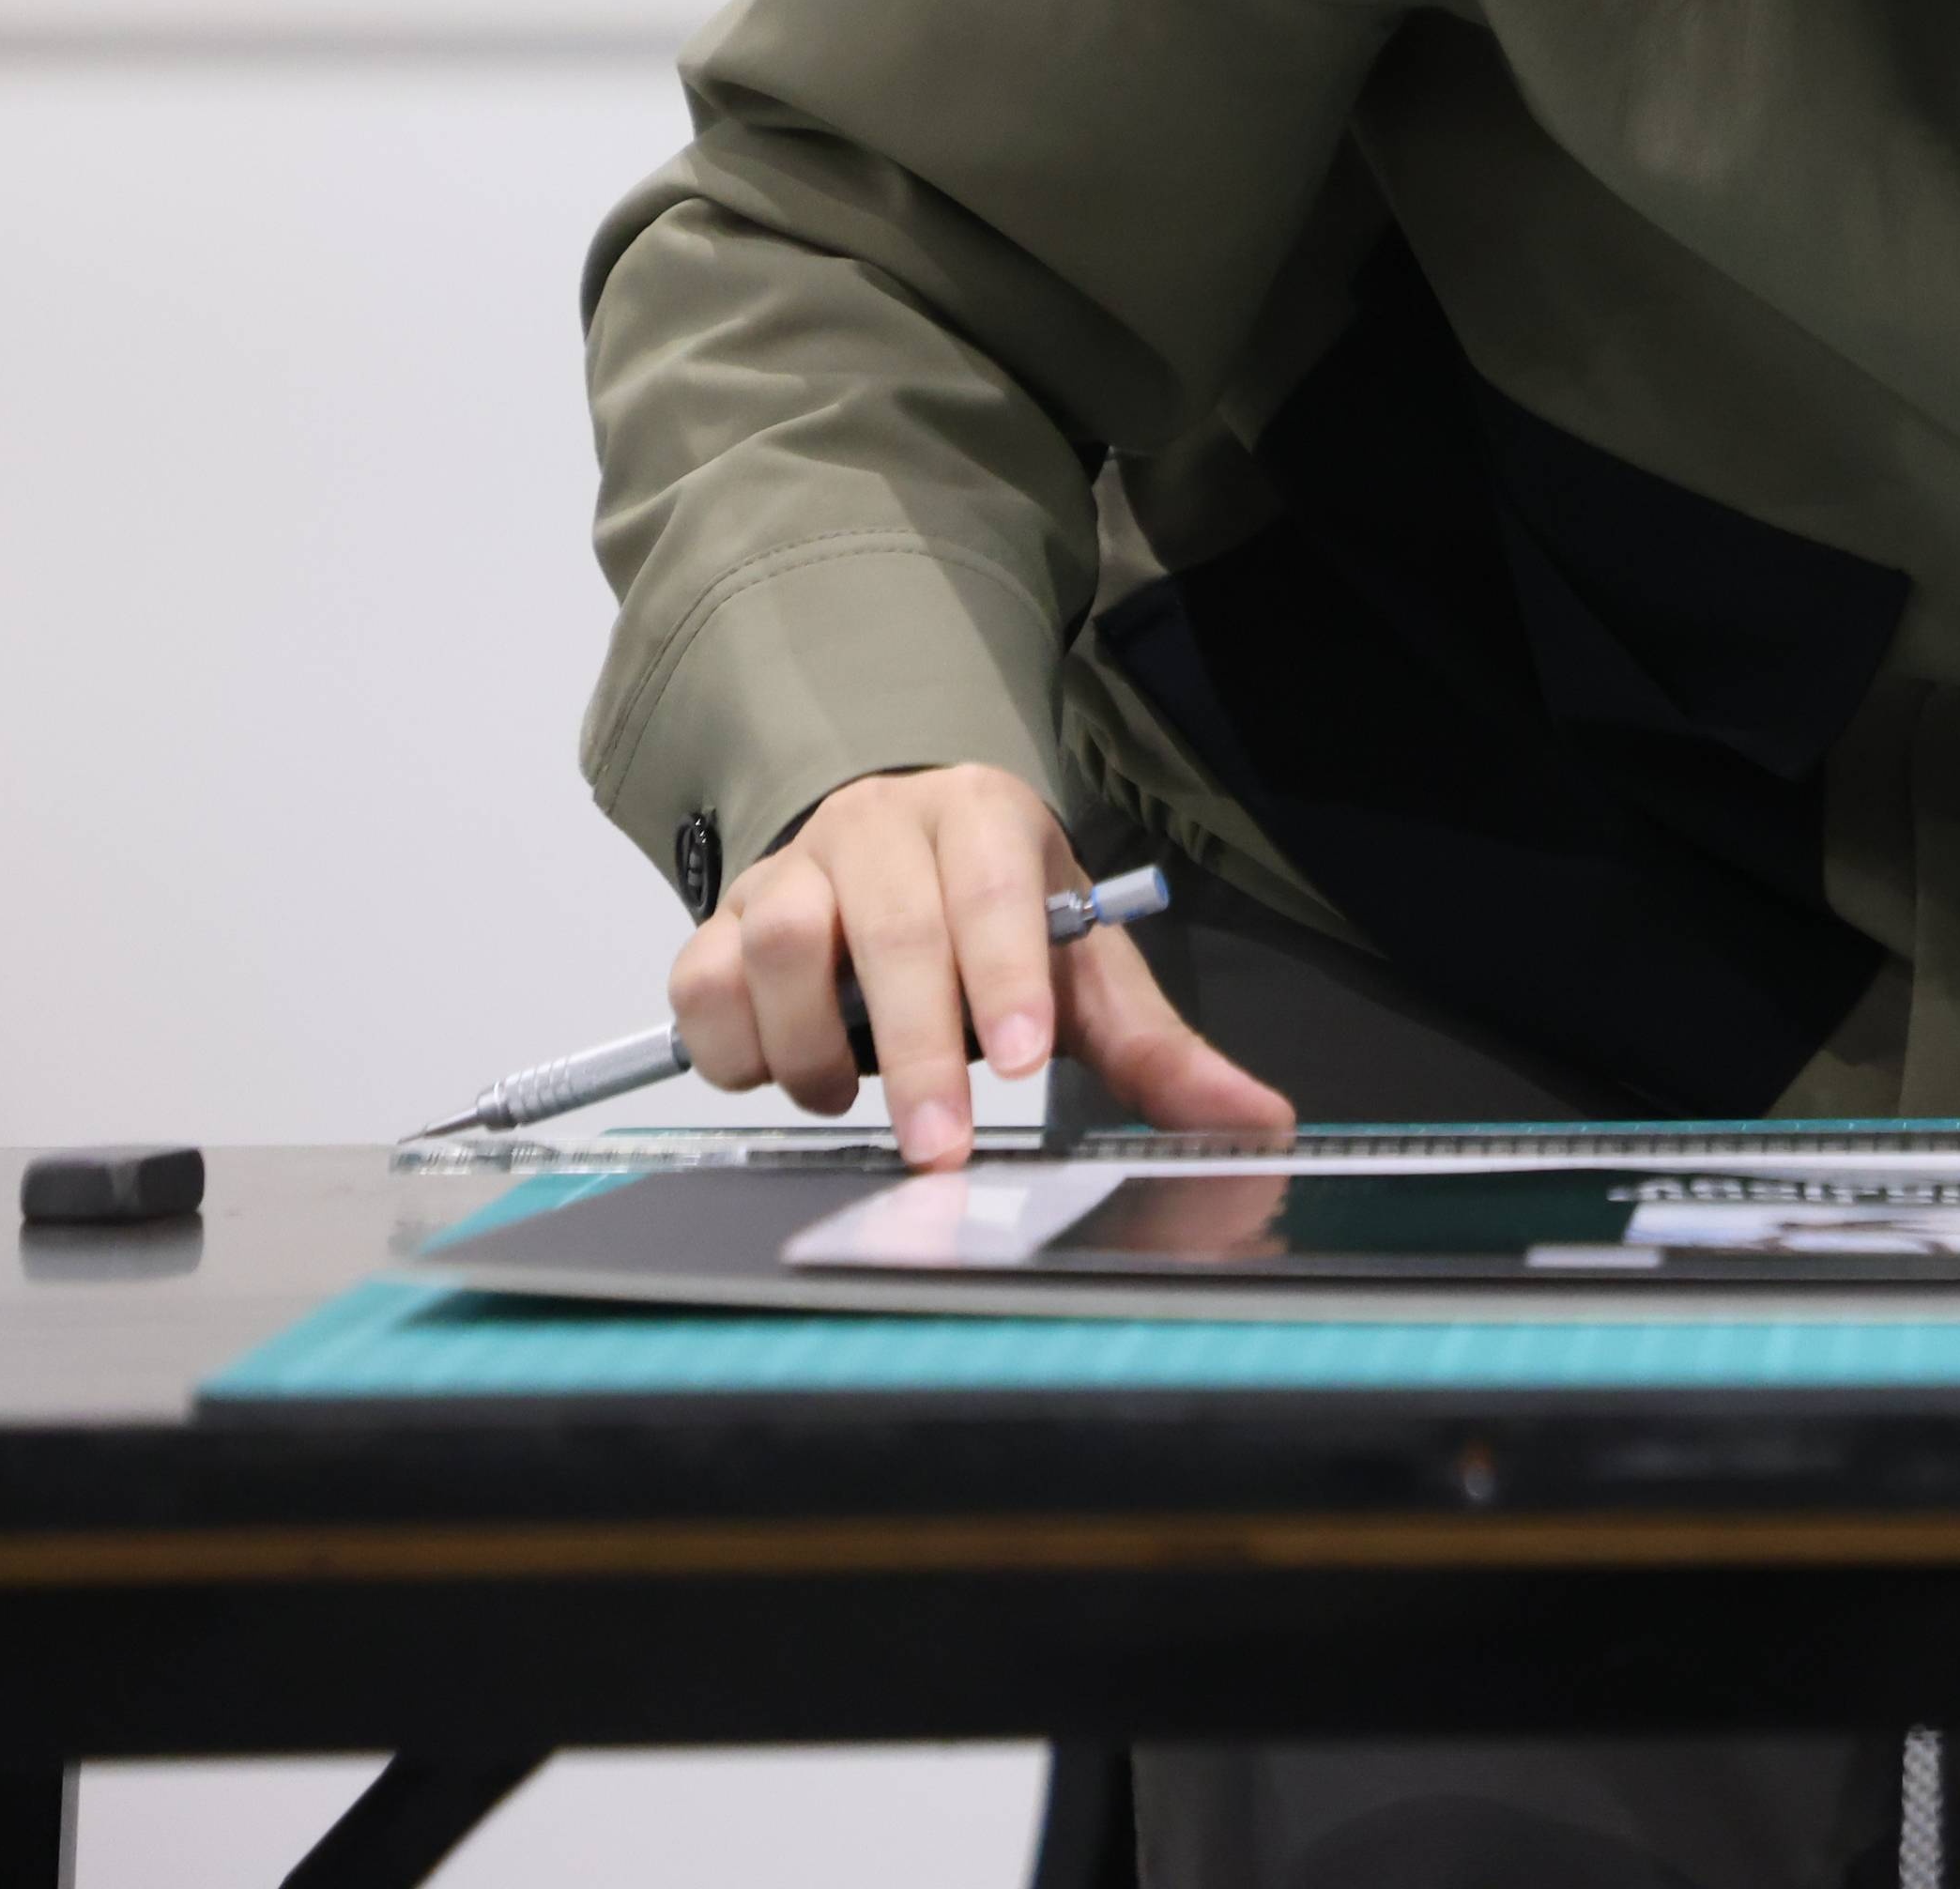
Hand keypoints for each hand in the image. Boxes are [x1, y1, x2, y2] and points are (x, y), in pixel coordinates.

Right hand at [666, 766, 1295, 1170]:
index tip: (1020, 1061)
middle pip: (888, 927)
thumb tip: (1258, 1119)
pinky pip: (701, 987)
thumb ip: (1160, 1049)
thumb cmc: (999, 922)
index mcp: (984, 816)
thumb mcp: (1085, 972)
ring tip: (849, 1099)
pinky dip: (738, 1050)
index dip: (1004, 975)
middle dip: (915, 1048)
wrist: (896, 861)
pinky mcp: (717, 922)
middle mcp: (879, 825)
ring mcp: (789, 868)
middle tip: (939, 1143)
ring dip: (814, 1045)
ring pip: (778, 944)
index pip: (996, 888)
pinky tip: (783, 1071)